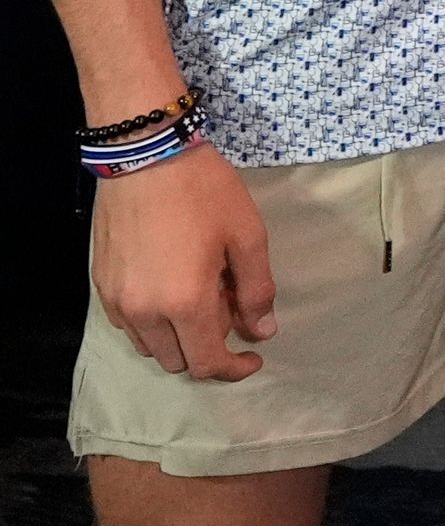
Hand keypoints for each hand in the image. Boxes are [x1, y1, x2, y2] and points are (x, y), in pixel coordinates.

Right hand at [89, 147, 276, 380]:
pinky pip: (128, 324)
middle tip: (229, 306)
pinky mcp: (100, 286)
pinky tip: (170, 287)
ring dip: (178, 337)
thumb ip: (257, 289)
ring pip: (150, 346)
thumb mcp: (246, 236)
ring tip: (201, 294)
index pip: (206, 362)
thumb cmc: (204, 192)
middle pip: (176, 361)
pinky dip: (153, 322)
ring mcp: (116, 301)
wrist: (145, 156)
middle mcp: (144, 312)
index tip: (253, 358)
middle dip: (207, 348)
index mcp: (184, 303)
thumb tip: (262, 331)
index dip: (233, 369)